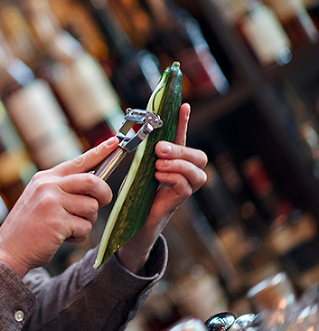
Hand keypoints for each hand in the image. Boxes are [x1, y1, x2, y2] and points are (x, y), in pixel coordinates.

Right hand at [0, 137, 117, 276]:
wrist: (8, 250)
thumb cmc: (29, 227)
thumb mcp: (39, 198)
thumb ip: (62, 188)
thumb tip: (93, 181)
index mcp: (45, 178)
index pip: (77, 161)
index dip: (99, 151)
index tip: (115, 141)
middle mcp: (48, 186)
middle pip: (92, 181)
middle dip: (104, 193)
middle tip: (103, 202)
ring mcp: (52, 203)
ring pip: (91, 207)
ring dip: (87, 221)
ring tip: (70, 227)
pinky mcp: (57, 222)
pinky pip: (85, 227)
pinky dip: (79, 235)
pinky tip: (64, 237)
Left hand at [116, 103, 207, 271]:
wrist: (131, 225)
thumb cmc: (135, 195)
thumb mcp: (137, 168)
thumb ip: (142, 153)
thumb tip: (136, 133)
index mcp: (173, 162)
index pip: (182, 138)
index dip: (183, 122)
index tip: (183, 105)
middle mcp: (183, 175)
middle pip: (200, 157)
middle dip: (181, 150)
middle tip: (159, 149)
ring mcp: (184, 189)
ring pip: (198, 173)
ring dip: (176, 165)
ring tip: (157, 167)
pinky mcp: (178, 202)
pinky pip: (185, 187)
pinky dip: (173, 178)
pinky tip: (159, 177)